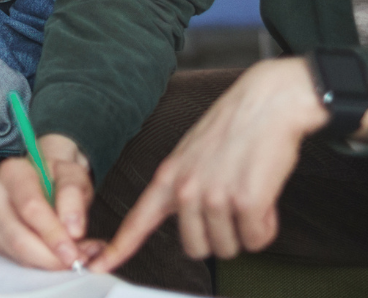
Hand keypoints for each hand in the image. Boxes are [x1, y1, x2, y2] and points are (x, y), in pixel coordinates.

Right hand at [0, 134, 104, 270]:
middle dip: (49, 255)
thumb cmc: (57, 176)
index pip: (30, 207)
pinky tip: (55, 253)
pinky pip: (16, 259)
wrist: (46, 178)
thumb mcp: (74, 175)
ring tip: (70, 255)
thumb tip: (72, 229)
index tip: (72, 250)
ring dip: (46, 261)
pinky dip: (39, 262)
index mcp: (12, 171)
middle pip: (18, 236)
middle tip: (76, 260)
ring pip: (16, 252)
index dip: (52, 233)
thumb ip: (74, 196)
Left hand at [93, 57, 331, 272]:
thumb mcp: (192, 153)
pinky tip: (266, 199)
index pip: (137, 220)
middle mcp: (186, 189)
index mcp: (169, 176)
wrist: (268, 103)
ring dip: (245, 230)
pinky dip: (266, 226)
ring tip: (250, 195)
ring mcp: (214, 197)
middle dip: (218, 237)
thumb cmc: (235, 126)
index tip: (99, 264)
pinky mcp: (246, 202)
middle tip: (232, 209)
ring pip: (229, 248)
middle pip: (195, 249)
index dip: (119, 247)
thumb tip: (188, 217)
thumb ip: (183, 186)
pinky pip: (257, 239)